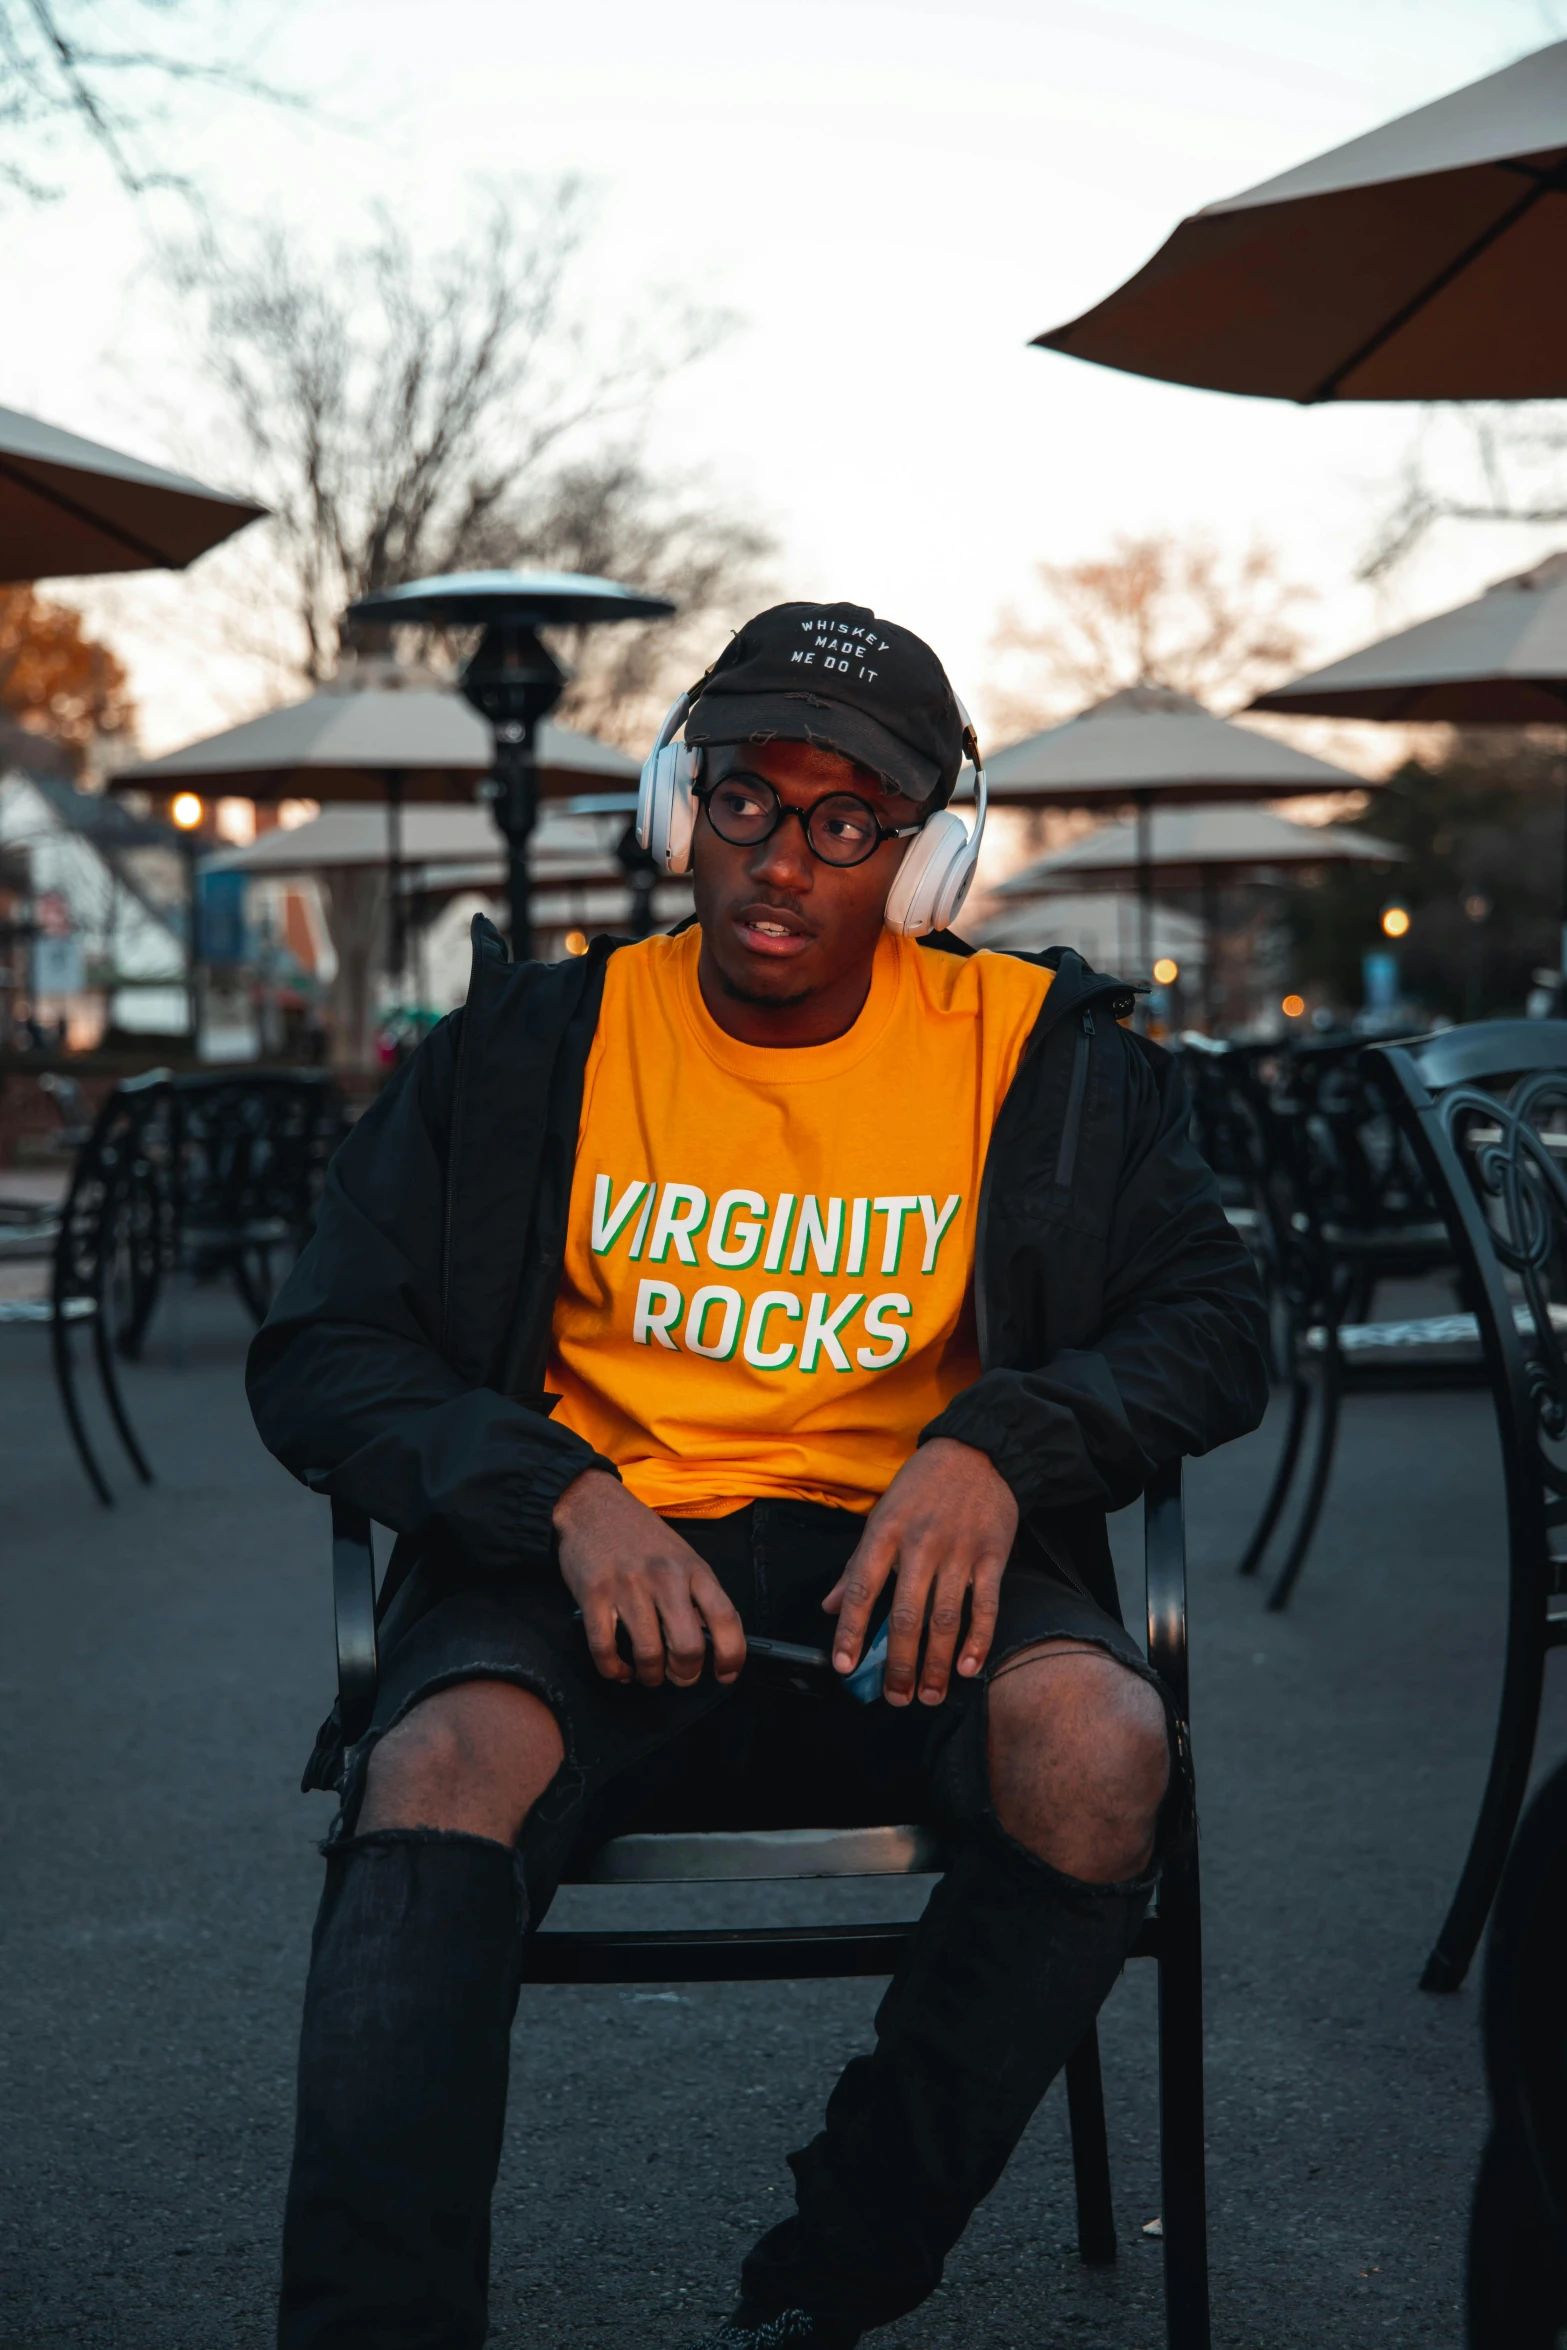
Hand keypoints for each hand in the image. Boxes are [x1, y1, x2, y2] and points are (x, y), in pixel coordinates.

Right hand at [553, 1471, 746, 1689]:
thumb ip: (696, 1594)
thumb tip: (710, 1642)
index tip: (725, 1674)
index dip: (731, 1655)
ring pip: (648, 1654)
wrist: (592, 1505)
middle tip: (678, 1676)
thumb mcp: (682, 1556)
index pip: (725, 1618)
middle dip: (685, 1675)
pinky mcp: (594, 1594)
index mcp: (693, 1568)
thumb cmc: (640, 1536)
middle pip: (688, 1646)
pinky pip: (605, 1648)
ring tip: (648, 1674)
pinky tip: (619, 1668)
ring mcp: (628, 1586)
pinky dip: (614, 1670)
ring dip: (650, 1676)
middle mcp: (664, 1577)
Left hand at [823, 1439, 1017, 1706]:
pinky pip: (985, 1605)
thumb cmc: (922, 1486)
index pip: (861, 1588)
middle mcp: (920, 1544)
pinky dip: (978, 1640)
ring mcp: (959, 1551)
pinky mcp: (993, 1555)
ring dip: (937, 1663)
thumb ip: (856, 1564)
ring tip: (930, 1695)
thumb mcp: (881, 1514)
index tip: (844, 1667)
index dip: (850, 1631)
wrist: (977, 1451)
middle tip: (895, 1698)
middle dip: (898, 1663)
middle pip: (905, 1614)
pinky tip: (969, 1668)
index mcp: (886, 1532)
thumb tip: (829, 1607)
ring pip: (945, 1617)